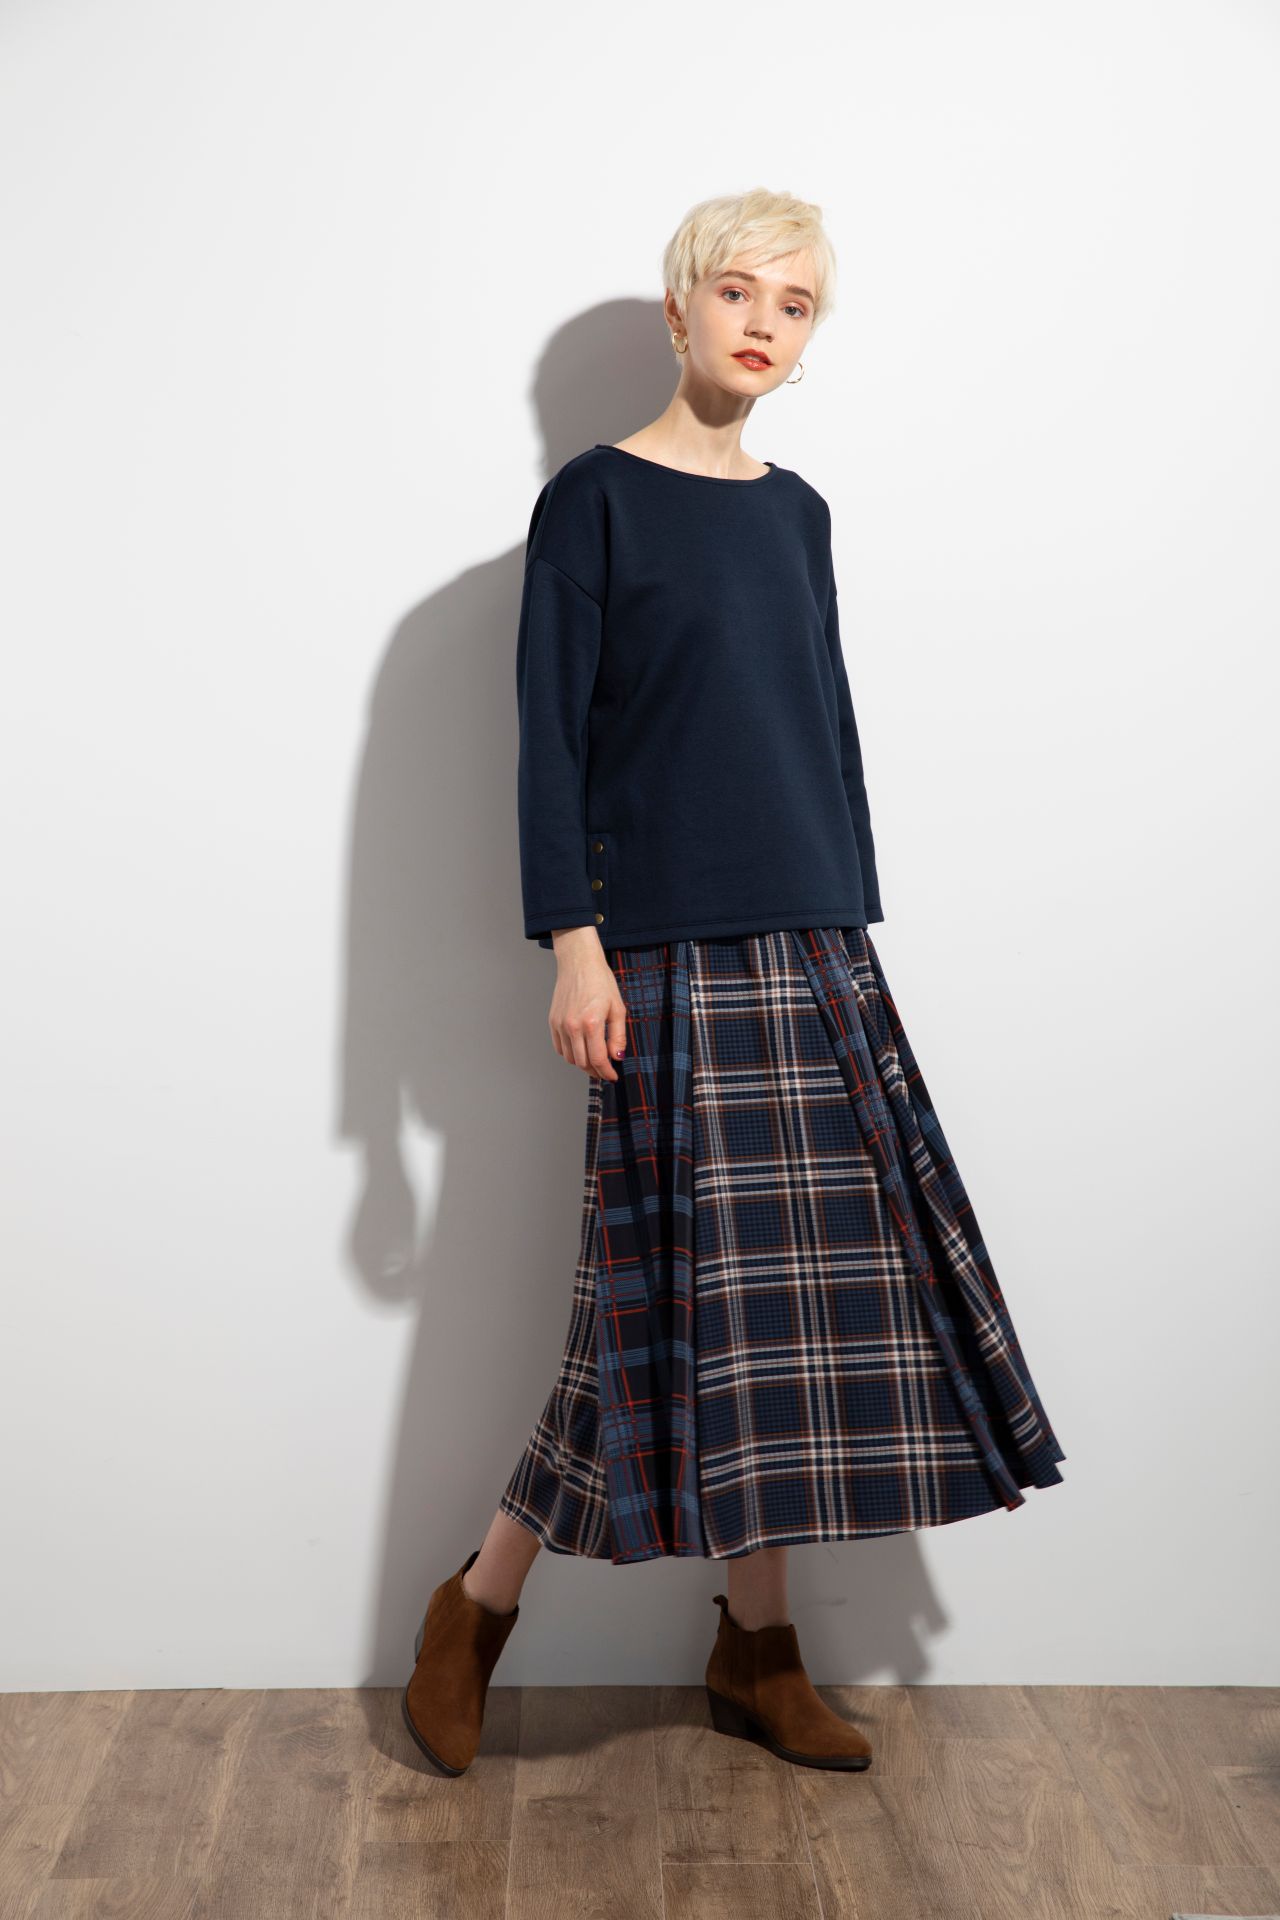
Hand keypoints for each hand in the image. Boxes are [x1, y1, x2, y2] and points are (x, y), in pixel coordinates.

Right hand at [547, 927, 627, 1079]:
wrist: (578, 963)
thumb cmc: (600, 982)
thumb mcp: (618, 1008)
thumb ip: (618, 1036)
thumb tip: (617, 1057)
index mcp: (591, 1023)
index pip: (598, 1059)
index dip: (607, 1072)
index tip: (613, 1076)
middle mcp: (572, 1026)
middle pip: (582, 1062)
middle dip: (596, 1071)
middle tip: (605, 1072)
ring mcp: (560, 1025)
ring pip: (570, 1058)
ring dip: (582, 1064)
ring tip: (594, 1062)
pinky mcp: (553, 1022)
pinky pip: (560, 1048)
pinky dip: (570, 1054)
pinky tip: (581, 1050)